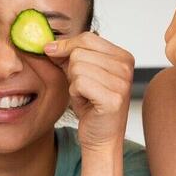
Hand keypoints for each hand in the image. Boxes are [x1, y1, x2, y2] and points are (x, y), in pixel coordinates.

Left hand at [45, 32, 133, 151]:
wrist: (101, 138)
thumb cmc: (92, 107)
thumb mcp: (81, 73)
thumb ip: (69, 55)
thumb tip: (49, 44)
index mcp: (123, 57)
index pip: (88, 37)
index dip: (66, 46)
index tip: (54, 54)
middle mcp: (126, 67)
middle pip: (80, 52)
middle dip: (72, 70)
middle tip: (82, 88)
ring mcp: (122, 83)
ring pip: (77, 67)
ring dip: (74, 84)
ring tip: (86, 96)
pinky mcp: (113, 99)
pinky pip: (79, 83)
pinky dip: (75, 94)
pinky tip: (86, 103)